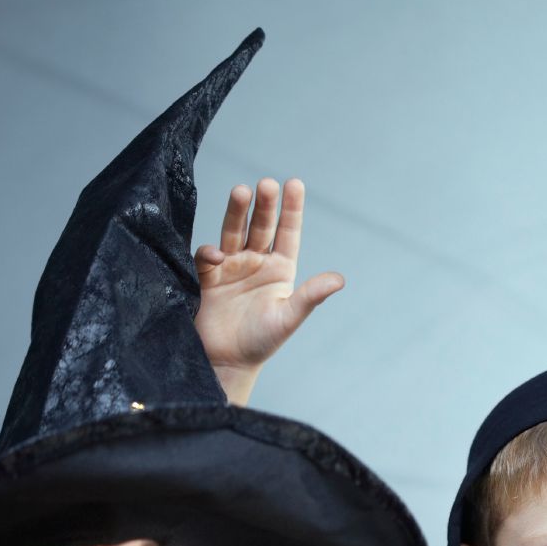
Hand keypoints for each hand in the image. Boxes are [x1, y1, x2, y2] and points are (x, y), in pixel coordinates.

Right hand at [193, 178, 343, 404]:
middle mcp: (256, 262)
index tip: (294, 183)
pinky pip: (207, 257)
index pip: (287, 232)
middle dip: (263, 205)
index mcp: (280, 269)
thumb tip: (339, 279)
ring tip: (241, 191)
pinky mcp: (208, 277)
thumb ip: (311, 296)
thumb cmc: (262, 342)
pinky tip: (216, 256)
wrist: (227, 362)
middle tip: (266, 184)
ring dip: (237, 212)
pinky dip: (210, 253)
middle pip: (260, 226)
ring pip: (234, 231)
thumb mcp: (289, 318)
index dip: (291, 209)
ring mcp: (231, 267)